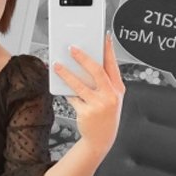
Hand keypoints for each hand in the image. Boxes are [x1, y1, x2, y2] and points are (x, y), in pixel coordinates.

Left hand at [53, 33, 124, 153]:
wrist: (101, 139)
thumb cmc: (105, 115)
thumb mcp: (110, 98)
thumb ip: (102, 83)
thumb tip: (84, 64)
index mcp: (118, 89)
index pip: (113, 65)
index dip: (109, 50)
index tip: (104, 37)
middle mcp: (110, 95)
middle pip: (96, 71)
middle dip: (83, 57)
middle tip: (72, 48)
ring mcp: (99, 104)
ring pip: (79, 84)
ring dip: (66, 73)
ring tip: (57, 65)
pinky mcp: (86, 112)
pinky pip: (73, 97)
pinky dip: (67, 91)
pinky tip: (61, 85)